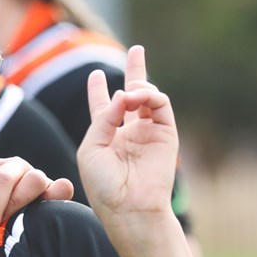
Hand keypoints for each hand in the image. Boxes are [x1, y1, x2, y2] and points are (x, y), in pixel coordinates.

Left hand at [0, 156, 74, 252]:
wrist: (2, 217)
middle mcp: (11, 167)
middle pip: (2, 181)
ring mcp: (34, 176)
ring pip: (32, 179)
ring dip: (18, 203)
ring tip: (10, 225)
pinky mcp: (53, 189)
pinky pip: (61, 187)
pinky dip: (58, 192)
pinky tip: (51, 203)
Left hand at [79, 46, 178, 222]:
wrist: (129, 206)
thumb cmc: (104, 184)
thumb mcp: (91, 147)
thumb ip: (104, 117)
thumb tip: (124, 94)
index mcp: (106, 137)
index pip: (104, 108)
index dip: (98, 90)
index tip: (95, 75)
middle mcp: (128, 132)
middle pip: (132, 95)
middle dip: (135, 71)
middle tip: (136, 49)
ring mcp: (148, 132)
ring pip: (147, 96)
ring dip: (137, 86)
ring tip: (130, 92)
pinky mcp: (166, 134)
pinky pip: (160, 105)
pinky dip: (148, 95)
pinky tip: (135, 96)